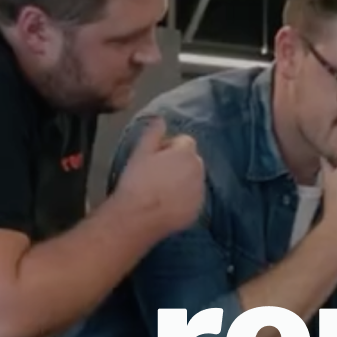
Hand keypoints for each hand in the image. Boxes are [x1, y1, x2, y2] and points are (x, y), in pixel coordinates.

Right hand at [115, 117, 205, 233]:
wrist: (137, 217)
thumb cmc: (136, 182)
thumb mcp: (140, 152)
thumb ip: (153, 133)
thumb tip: (160, 119)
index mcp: (186, 153)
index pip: (185, 141)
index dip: (169, 147)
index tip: (155, 158)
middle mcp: (199, 171)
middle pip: (192, 161)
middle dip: (179, 163)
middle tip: (158, 174)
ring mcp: (200, 193)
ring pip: (194, 180)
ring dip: (183, 181)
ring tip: (161, 191)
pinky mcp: (198, 211)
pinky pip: (193, 199)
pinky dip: (185, 199)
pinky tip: (168, 204)